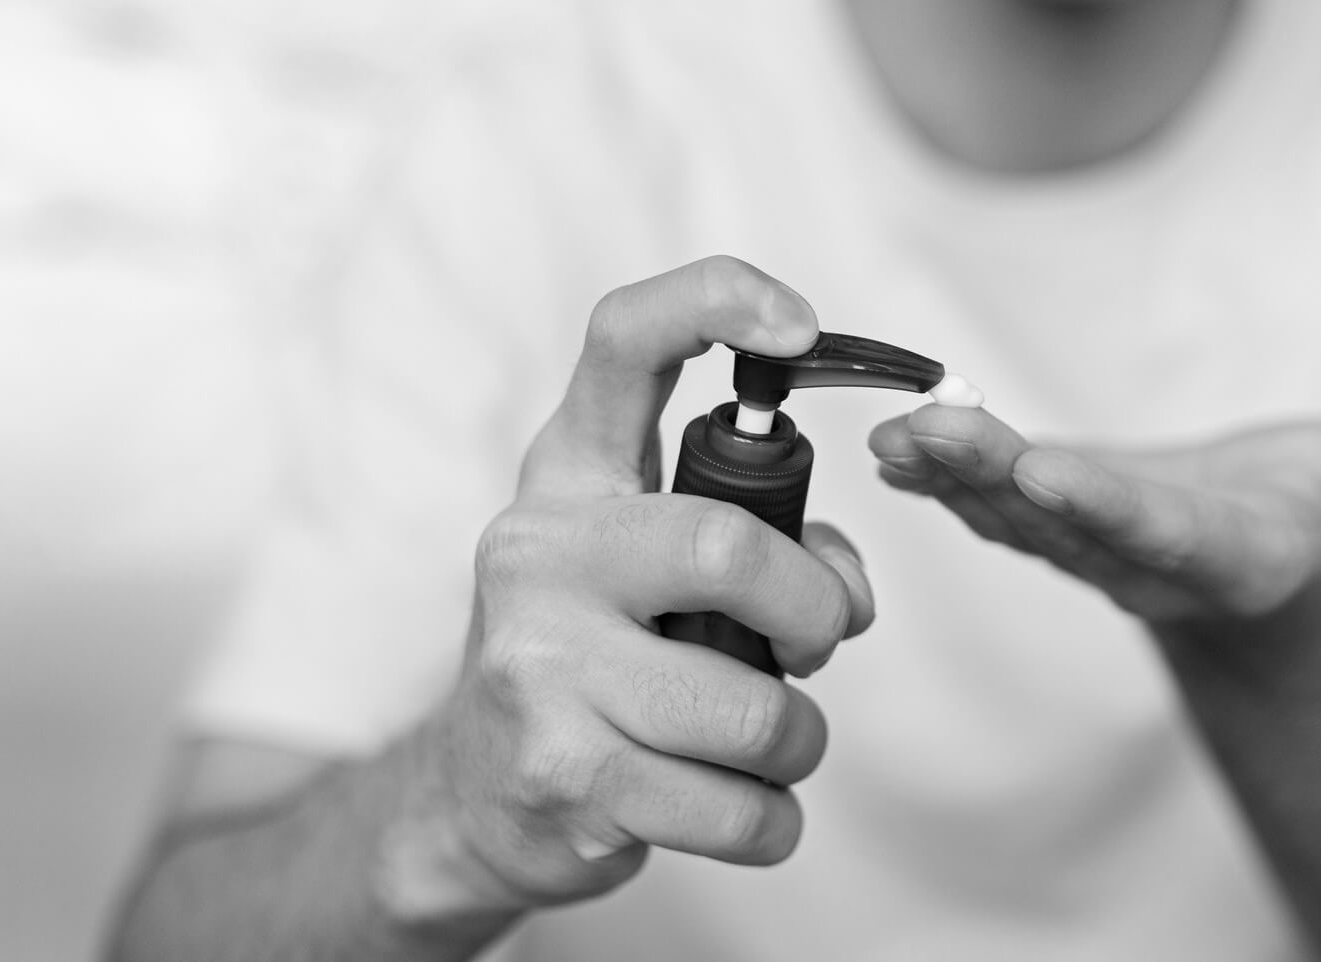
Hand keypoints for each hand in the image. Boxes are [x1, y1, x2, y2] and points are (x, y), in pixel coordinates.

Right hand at [386, 257, 875, 922]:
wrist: (472, 799)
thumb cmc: (596, 661)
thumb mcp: (652, 570)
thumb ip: (766, 543)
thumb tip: (848, 591)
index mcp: (570, 477)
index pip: (624, 342)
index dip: (717, 304)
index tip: (801, 323)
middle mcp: (539, 552)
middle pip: (729, 548)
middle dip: (816, 612)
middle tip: (816, 644)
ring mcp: (538, 666)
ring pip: (750, 709)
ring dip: (797, 741)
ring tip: (769, 746)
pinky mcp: (562, 776)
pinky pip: (732, 807)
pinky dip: (769, 822)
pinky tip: (743, 809)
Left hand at [868, 398, 1320, 626]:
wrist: (1270, 557)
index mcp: (1230, 559)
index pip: (1160, 532)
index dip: (1102, 503)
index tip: (1040, 466)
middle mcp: (1149, 567)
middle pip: (1064, 523)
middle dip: (992, 477)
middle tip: (924, 431)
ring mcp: (1095, 553)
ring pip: (1015, 517)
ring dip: (950, 477)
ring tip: (891, 434)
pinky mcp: (1059, 527)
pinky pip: (996, 507)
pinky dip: (942, 480)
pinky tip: (889, 448)